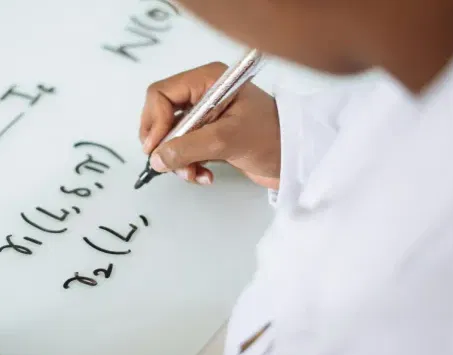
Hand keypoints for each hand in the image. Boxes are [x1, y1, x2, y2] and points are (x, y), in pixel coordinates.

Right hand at [140, 62, 281, 187]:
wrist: (298, 158)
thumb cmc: (270, 138)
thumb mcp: (226, 140)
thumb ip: (187, 148)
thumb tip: (156, 159)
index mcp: (207, 80)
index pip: (161, 94)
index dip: (154, 121)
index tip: (156, 148)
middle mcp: (203, 93)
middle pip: (162, 115)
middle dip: (165, 144)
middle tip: (171, 166)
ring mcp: (206, 115)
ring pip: (171, 137)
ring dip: (178, 160)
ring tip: (194, 174)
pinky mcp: (210, 135)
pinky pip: (185, 150)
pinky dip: (189, 165)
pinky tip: (204, 175)